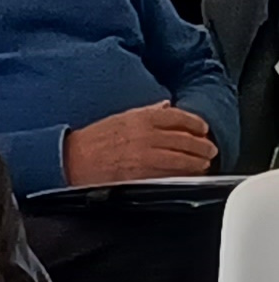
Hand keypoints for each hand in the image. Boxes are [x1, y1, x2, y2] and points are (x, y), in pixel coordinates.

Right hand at [64, 103, 216, 183]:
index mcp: (142, 118)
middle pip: (185, 139)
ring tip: (203, 164)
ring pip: (183, 158)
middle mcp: (147, 136)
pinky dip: (183, 175)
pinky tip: (189, 175)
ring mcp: (146, 156)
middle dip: (202, 145)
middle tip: (209, 150)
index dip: (195, 123)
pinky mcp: (143, 175)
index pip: (179, 117)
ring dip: (197, 162)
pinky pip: (171, 174)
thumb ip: (147, 111)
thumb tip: (166, 106)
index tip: (203, 129)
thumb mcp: (121, 117)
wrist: (73, 160)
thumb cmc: (93, 140)